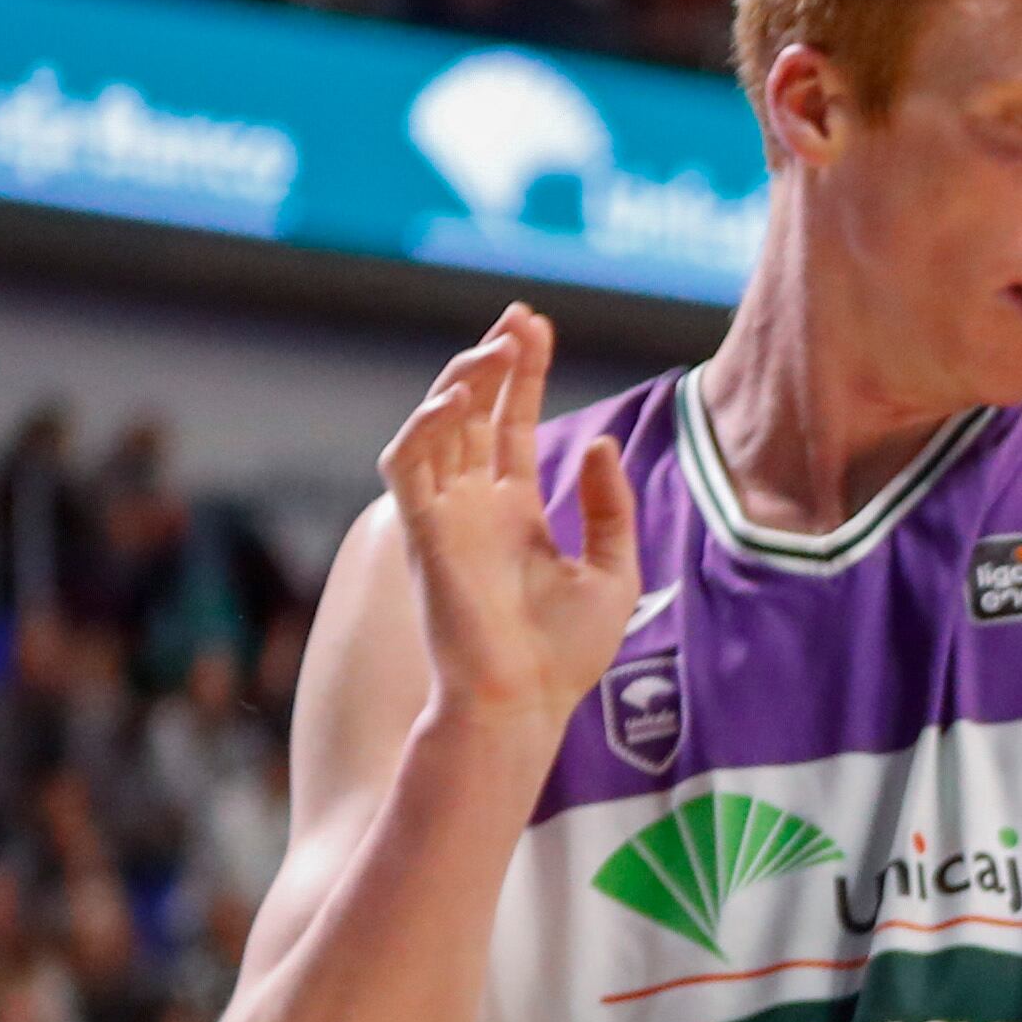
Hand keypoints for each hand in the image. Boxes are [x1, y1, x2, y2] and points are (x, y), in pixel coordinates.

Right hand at [380, 303, 637, 730]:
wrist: (523, 702)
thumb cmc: (564, 654)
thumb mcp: (613, 572)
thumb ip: (609, 508)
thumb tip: (604, 442)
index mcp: (514, 512)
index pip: (512, 425)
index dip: (521, 375)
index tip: (536, 325)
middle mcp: (473, 506)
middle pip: (475, 413)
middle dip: (493, 362)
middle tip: (521, 320)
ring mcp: (443, 517)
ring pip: (437, 428)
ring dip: (462, 383)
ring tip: (498, 349)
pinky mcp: (420, 533)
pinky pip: (408, 467)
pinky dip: (426, 428)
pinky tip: (459, 401)